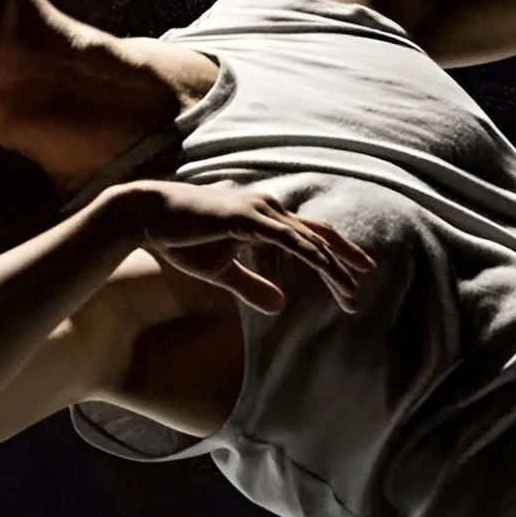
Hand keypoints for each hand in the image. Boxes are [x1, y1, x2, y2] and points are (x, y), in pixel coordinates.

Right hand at [103, 179, 375, 314]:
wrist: (148, 217)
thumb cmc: (181, 240)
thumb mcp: (222, 271)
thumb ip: (252, 286)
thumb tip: (281, 306)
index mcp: (265, 219)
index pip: (310, 236)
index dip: (334, 255)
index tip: (355, 277)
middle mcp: (268, 210)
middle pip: (318, 235)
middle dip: (345, 258)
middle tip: (366, 280)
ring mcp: (259, 211)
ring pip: (308, 239)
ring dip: (332, 265)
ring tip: (351, 289)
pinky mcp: (246, 218)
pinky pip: (288, 238)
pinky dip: (310, 254)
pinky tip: (327, 270)